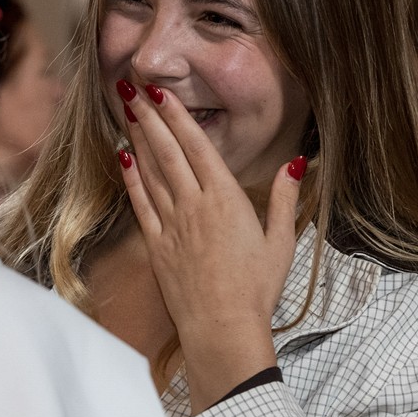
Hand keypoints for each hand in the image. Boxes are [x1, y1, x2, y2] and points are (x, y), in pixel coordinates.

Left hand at [116, 80, 304, 413]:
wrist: (222, 328)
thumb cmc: (256, 289)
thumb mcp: (281, 242)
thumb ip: (283, 200)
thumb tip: (295, 164)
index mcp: (226, 200)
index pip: (198, 147)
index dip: (177, 117)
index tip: (162, 93)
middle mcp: (194, 205)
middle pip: (168, 151)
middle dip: (149, 117)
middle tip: (132, 87)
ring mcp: (171, 225)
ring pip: (151, 172)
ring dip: (138, 139)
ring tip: (126, 111)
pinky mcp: (156, 246)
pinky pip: (140, 204)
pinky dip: (131, 178)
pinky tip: (122, 158)